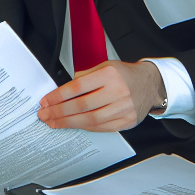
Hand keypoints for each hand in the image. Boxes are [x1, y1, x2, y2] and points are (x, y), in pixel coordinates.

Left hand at [37, 60, 165, 131]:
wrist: (150, 84)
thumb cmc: (124, 74)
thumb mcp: (105, 66)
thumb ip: (84, 77)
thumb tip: (61, 92)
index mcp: (110, 74)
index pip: (78, 87)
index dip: (59, 96)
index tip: (46, 101)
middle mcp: (118, 92)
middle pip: (82, 106)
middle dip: (59, 112)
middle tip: (45, 114)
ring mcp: (124, 109)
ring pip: (90, 120)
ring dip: (68, 123)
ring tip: (54, 122)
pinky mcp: (127, 122)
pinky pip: (101, 128)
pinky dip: (84, 127)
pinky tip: (73, 125)